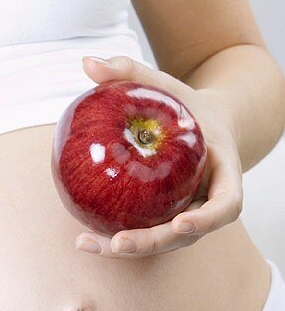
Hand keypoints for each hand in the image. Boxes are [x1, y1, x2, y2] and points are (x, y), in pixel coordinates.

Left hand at [75, 55, 242, 257]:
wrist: (202, 123)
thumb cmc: (186, 103)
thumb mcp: (165, 83)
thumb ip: (129, 70)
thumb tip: (87, 62)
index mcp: (224, 173)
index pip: (225, 205)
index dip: (206, 219)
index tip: (180, 222)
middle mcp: (208, 201)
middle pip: (187, 234)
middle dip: (154, 243)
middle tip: (118, 243)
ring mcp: (189, 213)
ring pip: (163, 240)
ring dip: (129, 248)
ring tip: (89, 244)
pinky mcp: (167, 218)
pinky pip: (146, 230)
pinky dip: (118, 237)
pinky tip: (85, 235)